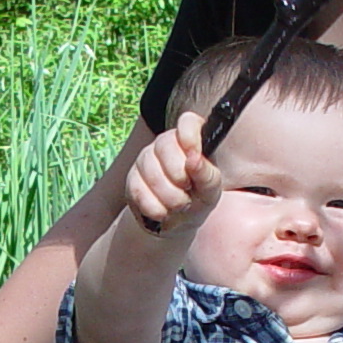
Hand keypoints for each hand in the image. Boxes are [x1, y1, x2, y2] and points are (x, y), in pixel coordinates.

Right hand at [125, 111, 220, 237]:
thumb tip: (194, 159)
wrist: (179, 221)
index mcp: (190, 139)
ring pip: (152, 173)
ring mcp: (145, 159)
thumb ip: (207, 175)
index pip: (188, 122)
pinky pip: (140, 191)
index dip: (189, 135)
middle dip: (180, 177)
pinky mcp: (132, 179)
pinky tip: (164, 211)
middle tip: (188, 190)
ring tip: (179, 205)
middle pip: (166, 146)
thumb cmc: (198, 197)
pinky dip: (156, 208)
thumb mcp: (211, 190)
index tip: (193, 156)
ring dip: (170, 198)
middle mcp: (165, 143)